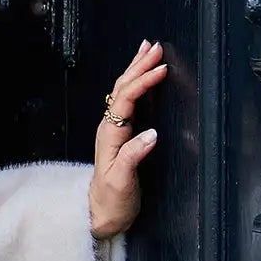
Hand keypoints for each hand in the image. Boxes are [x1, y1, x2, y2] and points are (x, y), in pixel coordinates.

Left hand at [90, 37, 164, 237]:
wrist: (99, 214)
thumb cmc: (111, 200)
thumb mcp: (121, 182)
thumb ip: (133, 157)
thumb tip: (152, 134)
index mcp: (110, 135)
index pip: (126, 100)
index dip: (143, 82)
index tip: (161, 69)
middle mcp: (109, 127)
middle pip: (122, 88)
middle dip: (139, 65)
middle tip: (155, 46)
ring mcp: (113, 129)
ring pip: (122, 91)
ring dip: (135, 69)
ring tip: (147, 49)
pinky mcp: (119, 134)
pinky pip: (126, 100)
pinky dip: (135, 83)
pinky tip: (141, 75)